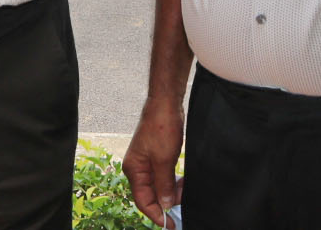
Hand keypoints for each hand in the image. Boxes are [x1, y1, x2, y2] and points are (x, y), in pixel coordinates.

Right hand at [123, 95, 184, 227]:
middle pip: (150, 195)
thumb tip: (165, 204)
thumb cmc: (161, 127)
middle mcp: (137, 167)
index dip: (156, 214)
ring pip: (158, 186)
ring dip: (171, 193)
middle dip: (166, 203)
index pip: (143, 200)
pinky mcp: (156, 156)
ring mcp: (146, 162)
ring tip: (185, 194)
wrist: (165, 103)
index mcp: (134, 169)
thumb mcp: (164, 159)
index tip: (170, 224)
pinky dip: (173, 182)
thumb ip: (163, 184)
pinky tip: (183, 184)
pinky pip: (164, 176)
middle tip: (182, 209)